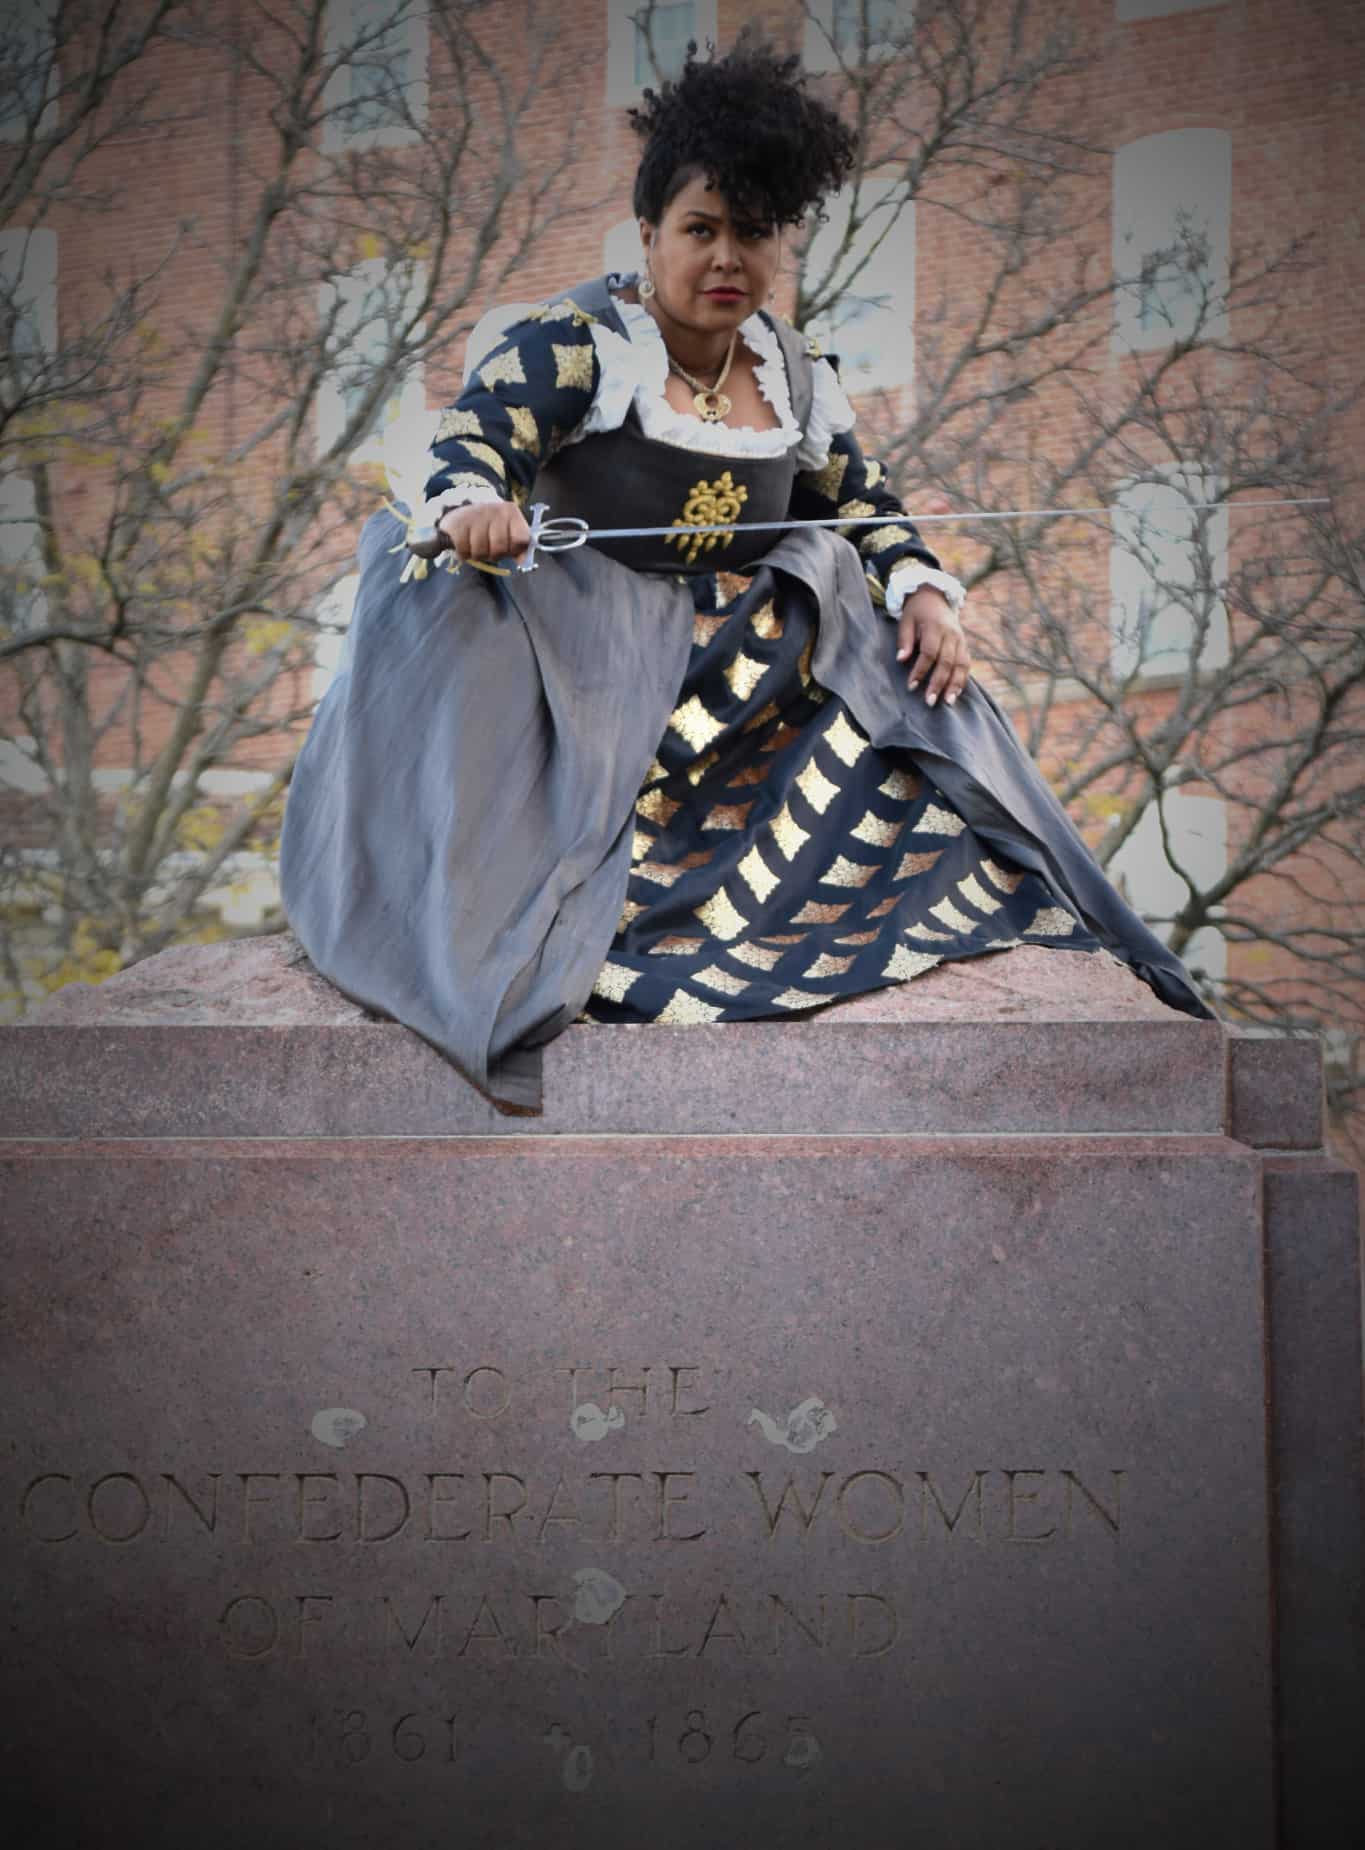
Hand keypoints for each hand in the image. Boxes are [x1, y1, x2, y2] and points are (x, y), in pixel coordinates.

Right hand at [438, 499, 530, 564]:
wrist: (462, 510)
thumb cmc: (490, 526)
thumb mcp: (507, 532)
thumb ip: (518, 546)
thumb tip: (523, 561)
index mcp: (511, 512)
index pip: (521, 540)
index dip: (514, 549)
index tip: (508, 546)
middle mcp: (494, 510)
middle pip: (499, 549)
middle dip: (494, 554)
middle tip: (489, 546)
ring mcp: (475, 516)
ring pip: (480, 552)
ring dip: (478, 554)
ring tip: (476, 544)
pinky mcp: (458, 524)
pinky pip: (464, 551)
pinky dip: (464, 553)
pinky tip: (465, 543)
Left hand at [896, 587, 971, 706]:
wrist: (935, 596)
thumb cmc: (916, 611)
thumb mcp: (906, 620)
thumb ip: (905, 640)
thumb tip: (901, 659)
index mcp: (935, 626)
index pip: (929, 652)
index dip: (920, 670)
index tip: (911, 686)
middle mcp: (951, 634)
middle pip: (946, 662)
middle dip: (938, 683)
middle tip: (929, 702)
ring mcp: (961, 639)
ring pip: (961, 665)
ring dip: (954, 685)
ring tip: (947, 702)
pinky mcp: (965, 645)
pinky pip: (966, 664)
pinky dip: (962, 679)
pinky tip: (955, 693)